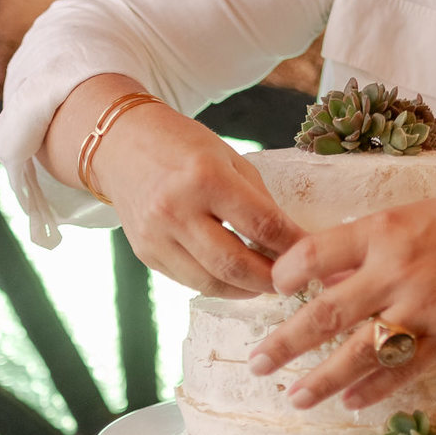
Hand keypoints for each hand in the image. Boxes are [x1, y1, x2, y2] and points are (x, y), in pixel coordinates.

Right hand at [85, 101, 300, 296]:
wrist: (120, 144)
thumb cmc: (183, 146)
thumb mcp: (229, 158)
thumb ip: (259, 199)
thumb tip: (291, 240)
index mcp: (205, 177)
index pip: (261, 224)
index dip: (293, 246)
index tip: (314, 256)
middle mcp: (176, 209)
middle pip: (235, 264)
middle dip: (272, 280)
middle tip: (294, 282)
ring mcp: (156, 236)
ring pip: (211, 282)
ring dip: (246, 290)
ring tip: (268, 285)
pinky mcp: (145, 253)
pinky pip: (190, 281)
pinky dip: (219, 284)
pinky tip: (237, 280)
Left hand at [255, 188, 435, 412]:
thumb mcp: (410, 218)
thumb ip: (365, 249)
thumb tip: (324, 279)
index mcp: (383, 231)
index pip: (315, 253)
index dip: (286, 274)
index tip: (273, 288)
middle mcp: (398, 270)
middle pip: (327, 313)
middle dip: (285, 342)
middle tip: (256, 363)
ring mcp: (424, 309)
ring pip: (359, 353)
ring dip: (321, 380)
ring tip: (293, 397)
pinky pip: (402, 370)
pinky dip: (372, 389)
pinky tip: (349, 401)